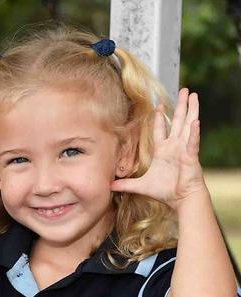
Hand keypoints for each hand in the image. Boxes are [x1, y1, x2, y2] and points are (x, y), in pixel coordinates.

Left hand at [111, 88, 205, 210]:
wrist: (181, 200)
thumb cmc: (165, 191)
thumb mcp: (140, 186)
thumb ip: (124, 184)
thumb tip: (108, 186)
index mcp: (163, 151)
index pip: (160, 130)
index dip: (159, 117)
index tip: (158, 106)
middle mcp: (175, 146)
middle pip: (177, 121)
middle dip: (180, 105)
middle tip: (184, 90)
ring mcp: (184, 149)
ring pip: (188, 125)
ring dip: (191, 110)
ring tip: (193, 95)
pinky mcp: (190, 156)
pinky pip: (192, 142)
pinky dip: (193, 132)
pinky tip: (195, 122)